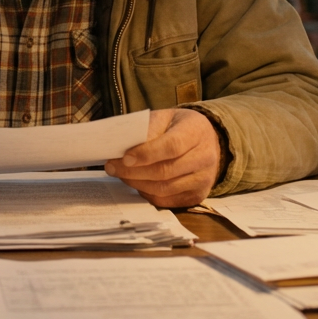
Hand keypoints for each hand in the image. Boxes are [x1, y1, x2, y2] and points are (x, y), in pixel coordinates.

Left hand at [105, 108, 220, 207]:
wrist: (205, 140)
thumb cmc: (178, 127)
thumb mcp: (164, 117)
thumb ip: (147, 129)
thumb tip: (123, 147)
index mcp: (196, 132)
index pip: (172, 146)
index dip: (146, 154)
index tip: (124, 157)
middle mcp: (205, 157)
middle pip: (166, 171)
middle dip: (133, 172)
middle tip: (112, 167)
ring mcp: (204, 179)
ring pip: (164, 189)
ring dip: (137, 184)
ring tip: (121, 175)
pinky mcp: (197, 196)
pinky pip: (166, 201)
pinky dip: (147, 194)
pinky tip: (137, 183)